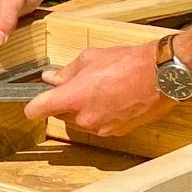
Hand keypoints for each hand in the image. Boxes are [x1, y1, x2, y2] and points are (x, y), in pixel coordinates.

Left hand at [26, 43, 171, 138]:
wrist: (160, 77)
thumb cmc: (125, 63)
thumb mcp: (89, 58)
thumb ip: (66, 72)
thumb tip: (50, 78)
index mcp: (72, 99)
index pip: (37, 110)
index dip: (32, 106)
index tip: (32, 102)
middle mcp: (84, 118)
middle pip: (60, 114)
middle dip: (64, 101)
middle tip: (77, 84)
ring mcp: (101, 128)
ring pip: (80, 120)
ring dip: (83, 108)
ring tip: (99, 88)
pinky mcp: (117, 132)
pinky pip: (99, 124)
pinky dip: (100, 114)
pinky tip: (112, 98)